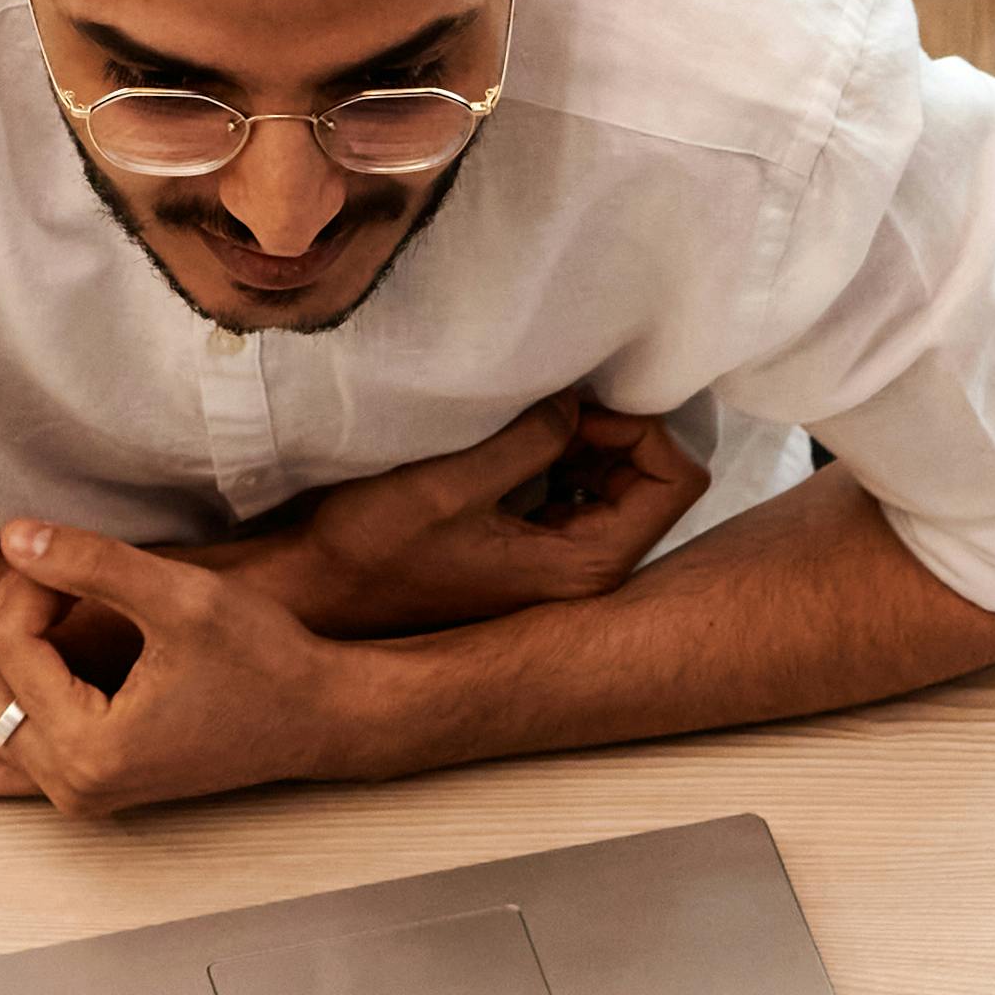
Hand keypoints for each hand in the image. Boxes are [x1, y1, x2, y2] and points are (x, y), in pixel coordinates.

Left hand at [0, 525, 399, 813]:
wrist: (315, 718)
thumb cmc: (263, 660)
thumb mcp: (180, 597)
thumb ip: (89, 562)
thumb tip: (10, 536)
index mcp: (92, 749)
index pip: (5, 645)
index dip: (28, 582)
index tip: (72, 559)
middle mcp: (71, 786)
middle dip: (0, 613)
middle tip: (56, 577)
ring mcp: (72, 795)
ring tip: (42, 611)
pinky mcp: (78, 789)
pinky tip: (4, 663)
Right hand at [250, 389, 709, 640]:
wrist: (318, 595)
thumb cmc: (372, 550)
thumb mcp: (451, 483)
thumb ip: (530, 439)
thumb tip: (575, 399)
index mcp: (585, 566)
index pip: (676, 479)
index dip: (636, 428)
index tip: (572, 410)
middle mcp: (586, 573)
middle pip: (652, 477)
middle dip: (610, 430)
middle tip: (544, 405)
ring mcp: (560, 564)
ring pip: (613, 481)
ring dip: (581, 441)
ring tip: (521, 420)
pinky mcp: (531, 551)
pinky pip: (575, 491)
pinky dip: (557, 457)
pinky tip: (509, 443)